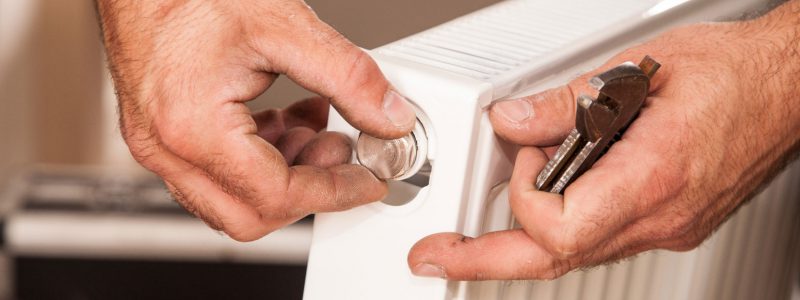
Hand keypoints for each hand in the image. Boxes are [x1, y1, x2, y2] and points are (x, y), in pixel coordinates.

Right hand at [96, 0, 416, 240]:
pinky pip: (215, 172)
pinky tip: (286, 118)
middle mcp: (166, 146)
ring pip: (231, 199)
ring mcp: (158, 143)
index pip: (276, 195)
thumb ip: (347, 77)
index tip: (367, 180)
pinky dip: (259, 158)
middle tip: (342, 151)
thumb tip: (388, 116)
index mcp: (192, 126)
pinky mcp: (161, 131)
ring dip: (285, 174)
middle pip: (249, 215)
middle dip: (307, 190)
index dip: (334, 191)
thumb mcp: (284, 25)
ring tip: (318, 126)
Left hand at [408, 2, 799, 279]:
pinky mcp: (665, 224)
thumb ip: (568, 102)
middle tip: (436, 258)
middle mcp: (659, 218)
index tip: (525, 152)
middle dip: (485, 262)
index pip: (559, 229)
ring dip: (519, 242)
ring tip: (480, 228)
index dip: (523, 194)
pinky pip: (598, 239)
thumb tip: (512, 121)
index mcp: (653, 179)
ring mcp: (663, 228)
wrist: (789, 89)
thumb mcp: (640, 71)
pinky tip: (547, 198)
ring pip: (573, 256)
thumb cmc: (735, 75)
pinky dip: (561, 223)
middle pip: (554, 261)